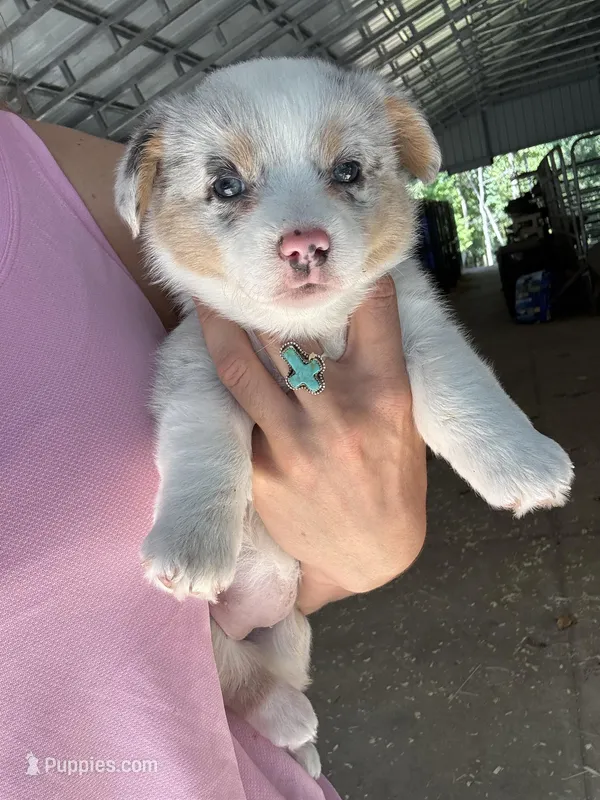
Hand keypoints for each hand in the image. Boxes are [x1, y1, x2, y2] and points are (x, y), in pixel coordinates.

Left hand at [196, 277, 426, 613]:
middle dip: (266, 288)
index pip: (372, 309)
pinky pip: (233, 410)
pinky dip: (220, 378)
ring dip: (218, 323)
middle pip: (289, 326)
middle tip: (247, 261)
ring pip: (241, 362)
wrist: (372, 555)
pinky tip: (207, 357)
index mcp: (387, 392)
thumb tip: (349, 314)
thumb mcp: (405, 423)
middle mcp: (339, 409)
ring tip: (204, 297)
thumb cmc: (393, 481)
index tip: (332, 250)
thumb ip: (378, 371)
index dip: (352, 270)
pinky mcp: (261, 468)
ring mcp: (294, 440)